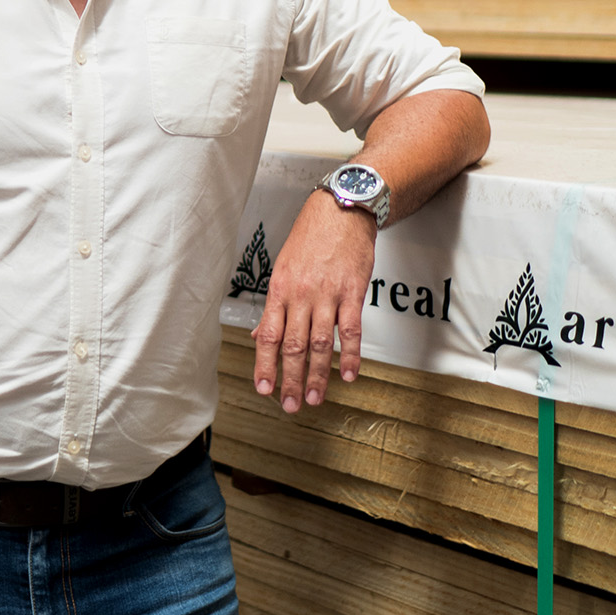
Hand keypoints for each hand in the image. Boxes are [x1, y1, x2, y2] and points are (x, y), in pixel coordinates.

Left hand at [253, 189, 374, 413]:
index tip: (264, 389)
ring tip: (314, 398)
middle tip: (290, 405)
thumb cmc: (311, 238)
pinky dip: (350, 355)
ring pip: (320, 342)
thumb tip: (262, 337)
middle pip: (294, 345)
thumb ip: (275, 306)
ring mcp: (328, 294)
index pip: (269, 335)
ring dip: (318, 374)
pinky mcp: (353, 291)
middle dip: (290, 379)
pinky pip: (351, 330)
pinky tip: (349, 374)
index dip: (265, 365)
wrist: (341, 209)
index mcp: (280, 289)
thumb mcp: (283, 268)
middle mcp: (301, 294)